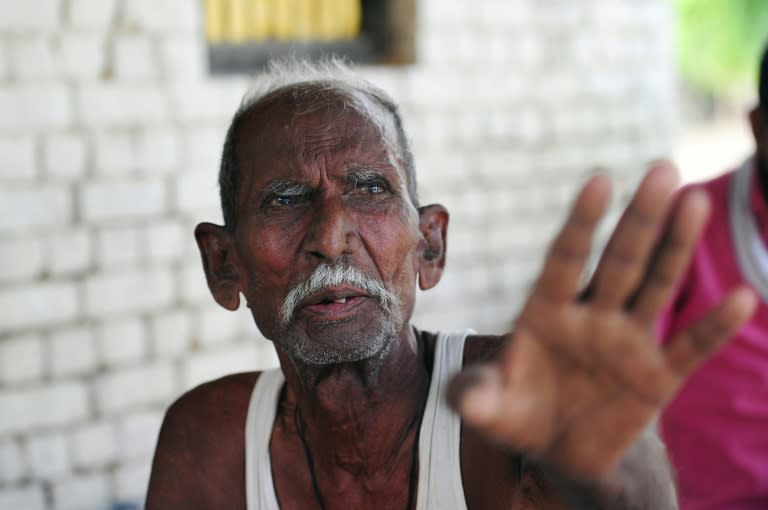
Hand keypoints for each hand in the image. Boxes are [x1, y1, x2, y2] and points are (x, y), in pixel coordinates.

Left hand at [452, 162, 755, 477]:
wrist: (560, 449)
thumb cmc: (519, 415)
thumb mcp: (491, 408)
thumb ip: (475, 396)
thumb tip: (461, 398)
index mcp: (546, 311)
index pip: (566, 259)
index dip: (582, 222)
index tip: (600, 180)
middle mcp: (590, 316)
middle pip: (618, 260)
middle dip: (639, 219)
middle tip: (663, 169)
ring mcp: (626, 342)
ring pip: (655, 286)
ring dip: (676, 247)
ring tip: (695, 201)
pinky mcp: (656, 376)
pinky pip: (690, 348)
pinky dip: (712, 327)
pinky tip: (742, 297)